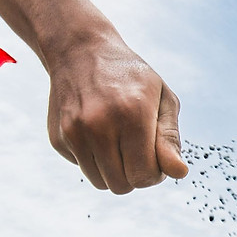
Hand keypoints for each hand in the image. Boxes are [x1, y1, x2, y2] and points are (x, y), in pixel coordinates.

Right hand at [44, 32, 186, 193]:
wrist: (79, 50)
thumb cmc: (130, 77)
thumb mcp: (161, 98)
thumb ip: (170, 139)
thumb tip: (179, 173)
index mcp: (132, 114)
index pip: (144, 176)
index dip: (155, 174)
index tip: (155, 157)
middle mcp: (99, 125)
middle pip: (122, 185)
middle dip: (135, 175)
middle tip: (138, 150)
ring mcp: (74, 132)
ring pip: (100, 183)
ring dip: (114, 171)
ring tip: (118, 142)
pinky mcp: (58, 138)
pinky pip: (83, 169)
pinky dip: (94, 159)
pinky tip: (96, 132)